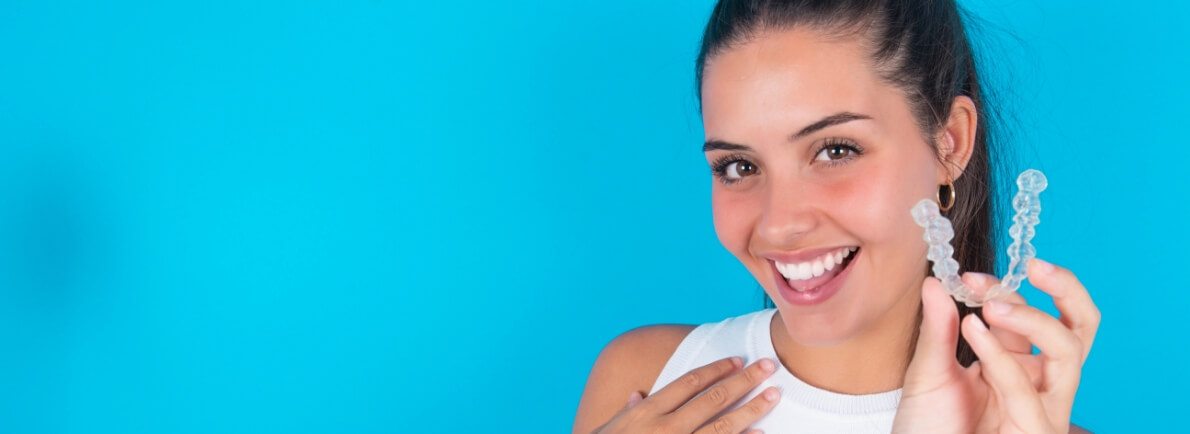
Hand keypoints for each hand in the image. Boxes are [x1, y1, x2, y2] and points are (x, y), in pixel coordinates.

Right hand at [591, 356, 781, 433]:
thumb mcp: (610, 428)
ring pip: (724, 425)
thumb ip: (627, 412)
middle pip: (714, 398)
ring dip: (752, 408)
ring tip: (774, 395)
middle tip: (768, 366)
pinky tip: (761, 433)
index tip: (737, 360)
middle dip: (744, 380)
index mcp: (648, 411)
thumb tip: (637, 396)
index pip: (690, 382)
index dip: (717, 369)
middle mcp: (667, 426)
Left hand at [892, 258, 1100, 433]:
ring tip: (989, 307)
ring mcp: (1041, 408)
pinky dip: (1001, 356)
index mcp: (1017, 366)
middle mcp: (1037, 384)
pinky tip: (974, 330)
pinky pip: (1026, 389)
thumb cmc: (928, 428)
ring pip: (1067, 352)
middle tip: (1034, 265)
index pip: (1034, 316)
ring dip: (1032, 320)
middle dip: (1067, 290)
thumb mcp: (928, 373)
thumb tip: (936, 280)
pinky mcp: (1035, 431)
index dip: (1006, 290)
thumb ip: (937, 329)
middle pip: (1078, 330)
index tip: (968, 278)